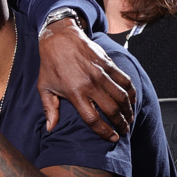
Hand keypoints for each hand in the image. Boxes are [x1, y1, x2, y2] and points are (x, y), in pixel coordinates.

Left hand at [38, 18, 134, 142]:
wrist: (60, 38)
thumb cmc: (50, 64)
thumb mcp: (44, 88)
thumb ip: (49, 109)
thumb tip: (50, 128)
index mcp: (75, 93)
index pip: (93, 119)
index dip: (104, 131)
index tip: (112, 138)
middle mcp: (90, 84)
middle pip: (111, 109)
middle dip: (120, 123)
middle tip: (124, 131)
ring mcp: (101, 73)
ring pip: (121, 96)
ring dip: (128, 110)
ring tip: (129, 119)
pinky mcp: (108, 63)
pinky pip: (124, 80)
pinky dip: (131, 92)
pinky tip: (132, 101)